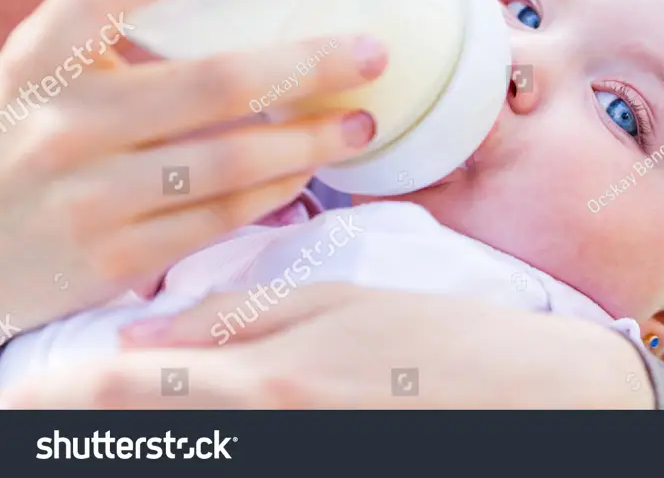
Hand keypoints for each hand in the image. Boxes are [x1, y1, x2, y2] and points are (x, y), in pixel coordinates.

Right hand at [0, 0, 386, 332]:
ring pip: (230, 161)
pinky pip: (220, 218)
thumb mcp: (39, 80)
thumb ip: (109, 43)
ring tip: (361, 123)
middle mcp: (59, 127)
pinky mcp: (115, 258)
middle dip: (307, 65)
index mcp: (35, 63)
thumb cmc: (20, 145)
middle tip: (373, 53)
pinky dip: (275, 191)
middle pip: (209, 85)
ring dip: (310, 140)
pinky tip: (306, 170)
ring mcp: (88, 199)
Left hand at [0, 284, 654, 408]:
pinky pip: (230, 445)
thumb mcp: (342, 303)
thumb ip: (240, 318)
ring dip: (130, 426)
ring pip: (180, 440)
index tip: (12, 390)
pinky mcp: (309, 448)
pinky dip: (187, 431)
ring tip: (90, 404)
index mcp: (265, 377)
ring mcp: (288, 446)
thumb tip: (144, 334)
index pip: (123, 393)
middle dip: (70, 418)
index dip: (50, 397)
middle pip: (136, 434)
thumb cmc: (440, 338)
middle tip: (31, 401)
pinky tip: (183, 404)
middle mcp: (264, 425)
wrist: (525, 394)